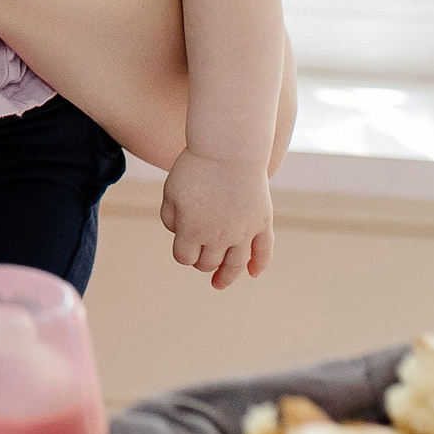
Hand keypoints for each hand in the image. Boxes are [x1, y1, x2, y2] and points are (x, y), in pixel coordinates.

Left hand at [158, 152, 273, 289]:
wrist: (228, 149)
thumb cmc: (195, 167)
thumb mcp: (170, 191)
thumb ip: (170, 217)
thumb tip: (179, 234)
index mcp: (192, 231)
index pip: (184, 258)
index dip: (183, 254)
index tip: (183, 245)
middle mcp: (219, 237)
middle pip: (209, 262)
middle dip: (202, 262)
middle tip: (200, 255)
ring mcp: (243, 231)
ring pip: (236, 264)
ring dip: (227, 276)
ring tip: (220, 284)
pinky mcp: (262, 222)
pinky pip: (263, 251)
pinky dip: (259, 264)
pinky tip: (253, 273)